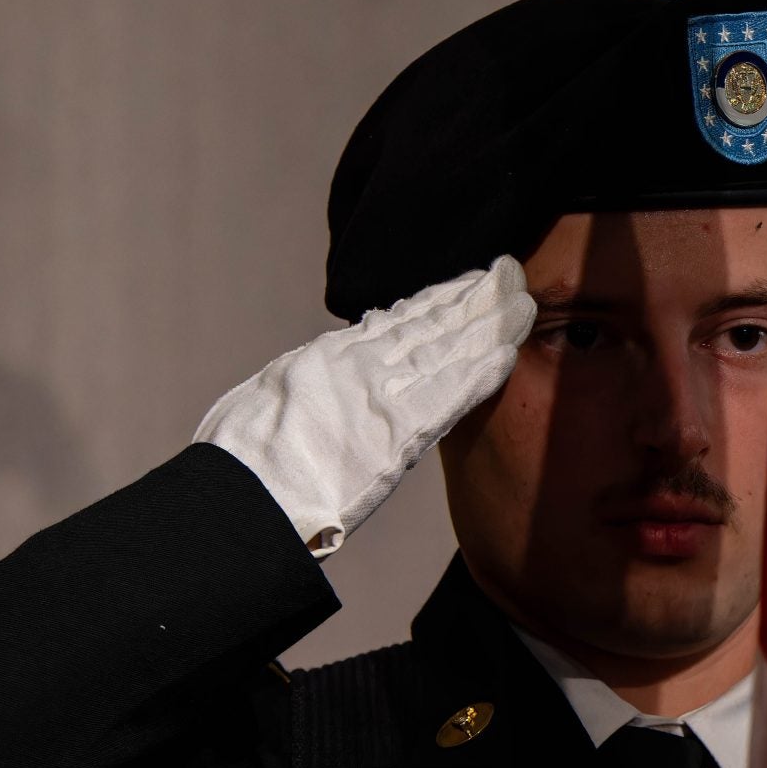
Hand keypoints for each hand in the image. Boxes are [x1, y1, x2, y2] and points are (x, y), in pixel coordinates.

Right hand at [195, 256, 534, 555]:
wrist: (246, 492)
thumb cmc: (246, 459)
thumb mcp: (272, 401)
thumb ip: (310, 385)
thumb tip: (324, 372)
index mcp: (327, 359)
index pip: (393, 323)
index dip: (432, 302)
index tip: (461, 286)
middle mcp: (358, 368)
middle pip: (427, 327)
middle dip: (469, 302)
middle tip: (506, 275)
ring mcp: (379, 396)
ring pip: (444, 350)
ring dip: (486, 327)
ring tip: (520, 302)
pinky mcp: (399, 432)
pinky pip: (449, 396)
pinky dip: (479, 372)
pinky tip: (508, 352)